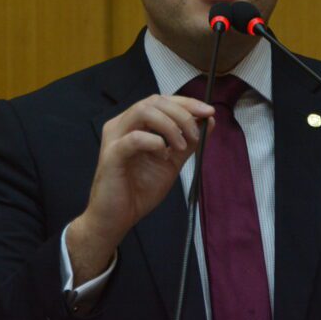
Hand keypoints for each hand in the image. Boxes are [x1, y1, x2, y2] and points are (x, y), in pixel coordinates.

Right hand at [67, 94, 214, 283]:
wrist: (117, 218)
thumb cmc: (139, 189)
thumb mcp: (172, 162)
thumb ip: (189, 141)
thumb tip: (209, 120)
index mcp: (135, 123)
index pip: (162, 101)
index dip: (187, 102)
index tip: (209, 111)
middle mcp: (122, 124)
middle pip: (154, 101)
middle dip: (182, 113)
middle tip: (196, 133)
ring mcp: (115, 138)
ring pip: (143, 111)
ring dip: (170, 125)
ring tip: (181, 145)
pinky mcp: (111, 155)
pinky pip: (134, 138)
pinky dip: (154, 142)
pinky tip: (163, 155)